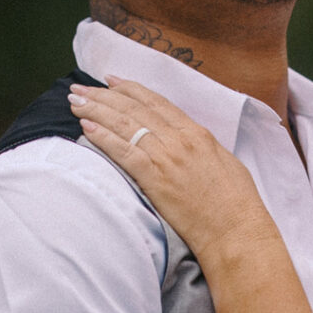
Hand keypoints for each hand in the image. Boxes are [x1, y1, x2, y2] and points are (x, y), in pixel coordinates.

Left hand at [70, 77, 273, 259]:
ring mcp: (167, 158)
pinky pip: (123, 151)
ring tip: (75, 102)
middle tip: (80, 88)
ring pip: (124, 125)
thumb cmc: (237, 204)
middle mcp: (180, 140)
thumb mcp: (224, 163)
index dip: (130, 89)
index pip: (157, 103)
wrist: (237, 231)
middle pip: (134, 109)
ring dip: (96, 111)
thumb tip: (186, 141)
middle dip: (104, 95)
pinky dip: (103, 137)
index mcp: (198, 134)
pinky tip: (86, 127)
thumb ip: (201, 147)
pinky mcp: (155, 179)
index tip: (110, 81)